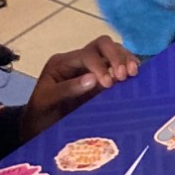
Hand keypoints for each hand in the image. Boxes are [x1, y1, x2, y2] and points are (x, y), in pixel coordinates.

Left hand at [19, 36, 139, 142]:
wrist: (38, 130)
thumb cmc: (39, 115)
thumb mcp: (47, 102)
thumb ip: (68, 89)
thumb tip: (94, 79)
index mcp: (63, 63)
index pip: (87, 54)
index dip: (100, 66)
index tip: (108, 84)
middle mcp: (78, 61)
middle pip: (102, 45)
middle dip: (116, 56)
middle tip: (125, 75)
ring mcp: (91, 69)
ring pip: (113, 52)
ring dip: (126, 60)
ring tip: (134, 74)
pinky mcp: (102, 81)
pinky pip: (118, 67)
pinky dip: (128, 68)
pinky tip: (136, 77)